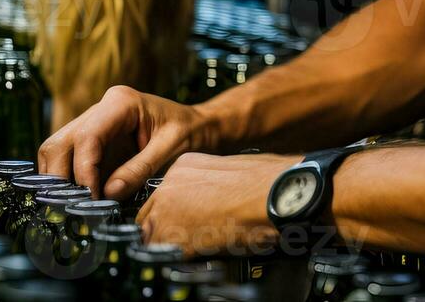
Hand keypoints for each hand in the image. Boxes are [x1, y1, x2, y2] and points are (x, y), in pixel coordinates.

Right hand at [38, 85, 217, 198]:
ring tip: (73, 208)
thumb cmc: (189, 132)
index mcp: (120, 102)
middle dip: (59, 178)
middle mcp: (100, 110)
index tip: (92, 199)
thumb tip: (108, 193)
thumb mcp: (171, 150)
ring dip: (59, 183)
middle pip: (59, 143)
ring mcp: (93, 126)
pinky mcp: (93, 144)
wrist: (199, 127)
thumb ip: (140, 169)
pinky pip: (68, 163)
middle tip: (71, 208)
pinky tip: (79, 203)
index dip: (84, 171)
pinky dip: (68, 184)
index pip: (87, 137)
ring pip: (55, 152)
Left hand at [136, 152, 290, 254]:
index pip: (161, 195)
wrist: (275, 194)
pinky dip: (179, 259)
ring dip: (170, 245)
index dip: (172, 212)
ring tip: (197, 247)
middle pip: (149, 215)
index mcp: (183, 166)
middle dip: (165, 229)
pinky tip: (199, 255)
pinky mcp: (174, 236)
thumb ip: (206, 185)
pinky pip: (164, 255)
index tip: (182, 220)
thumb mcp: (228, 171)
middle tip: (189, 238)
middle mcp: (169, 184)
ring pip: (152, 237)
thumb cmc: (265, 182)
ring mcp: (167, 210)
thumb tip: (206, 200)